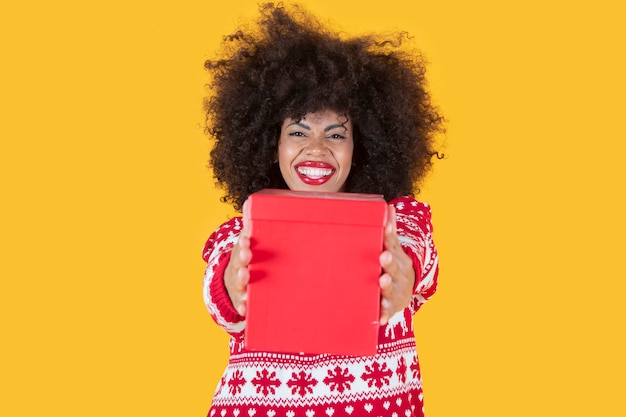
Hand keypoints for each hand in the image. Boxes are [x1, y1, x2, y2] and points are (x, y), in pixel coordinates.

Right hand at [224, 200, 251, 316]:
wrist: (229, 286)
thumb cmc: (245, 261)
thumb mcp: (247, 245)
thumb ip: (250, 227)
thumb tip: (249, 201)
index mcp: (240, 254)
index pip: (240, 246)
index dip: (243, 243)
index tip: (248, 239)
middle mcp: (236, 269)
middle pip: (237, 263)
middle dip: (242, 259)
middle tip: (247, 256)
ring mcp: (236, 285)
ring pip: (238, 283)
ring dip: (241, 281)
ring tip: (245, 278)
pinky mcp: (239, 301)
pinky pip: (240, 304)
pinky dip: (242, 306)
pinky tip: (246, 308)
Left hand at [378, 204, 415, 325]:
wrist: (407, 291)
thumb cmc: (394, 265)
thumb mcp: (394, 248)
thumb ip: (389, 231)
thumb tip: (388, 206)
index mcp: (397, 257)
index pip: (392, 245)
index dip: (388, 236)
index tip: (384, 228)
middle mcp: (399, 274)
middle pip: (395, 267)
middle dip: (389, 262)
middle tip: (383, 256)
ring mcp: (397, 291)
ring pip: (392, 289)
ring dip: (387, 286)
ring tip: (382, 282)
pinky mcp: (392, 307)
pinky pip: (387, 311)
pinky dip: (384, 314)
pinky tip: (379, 318)